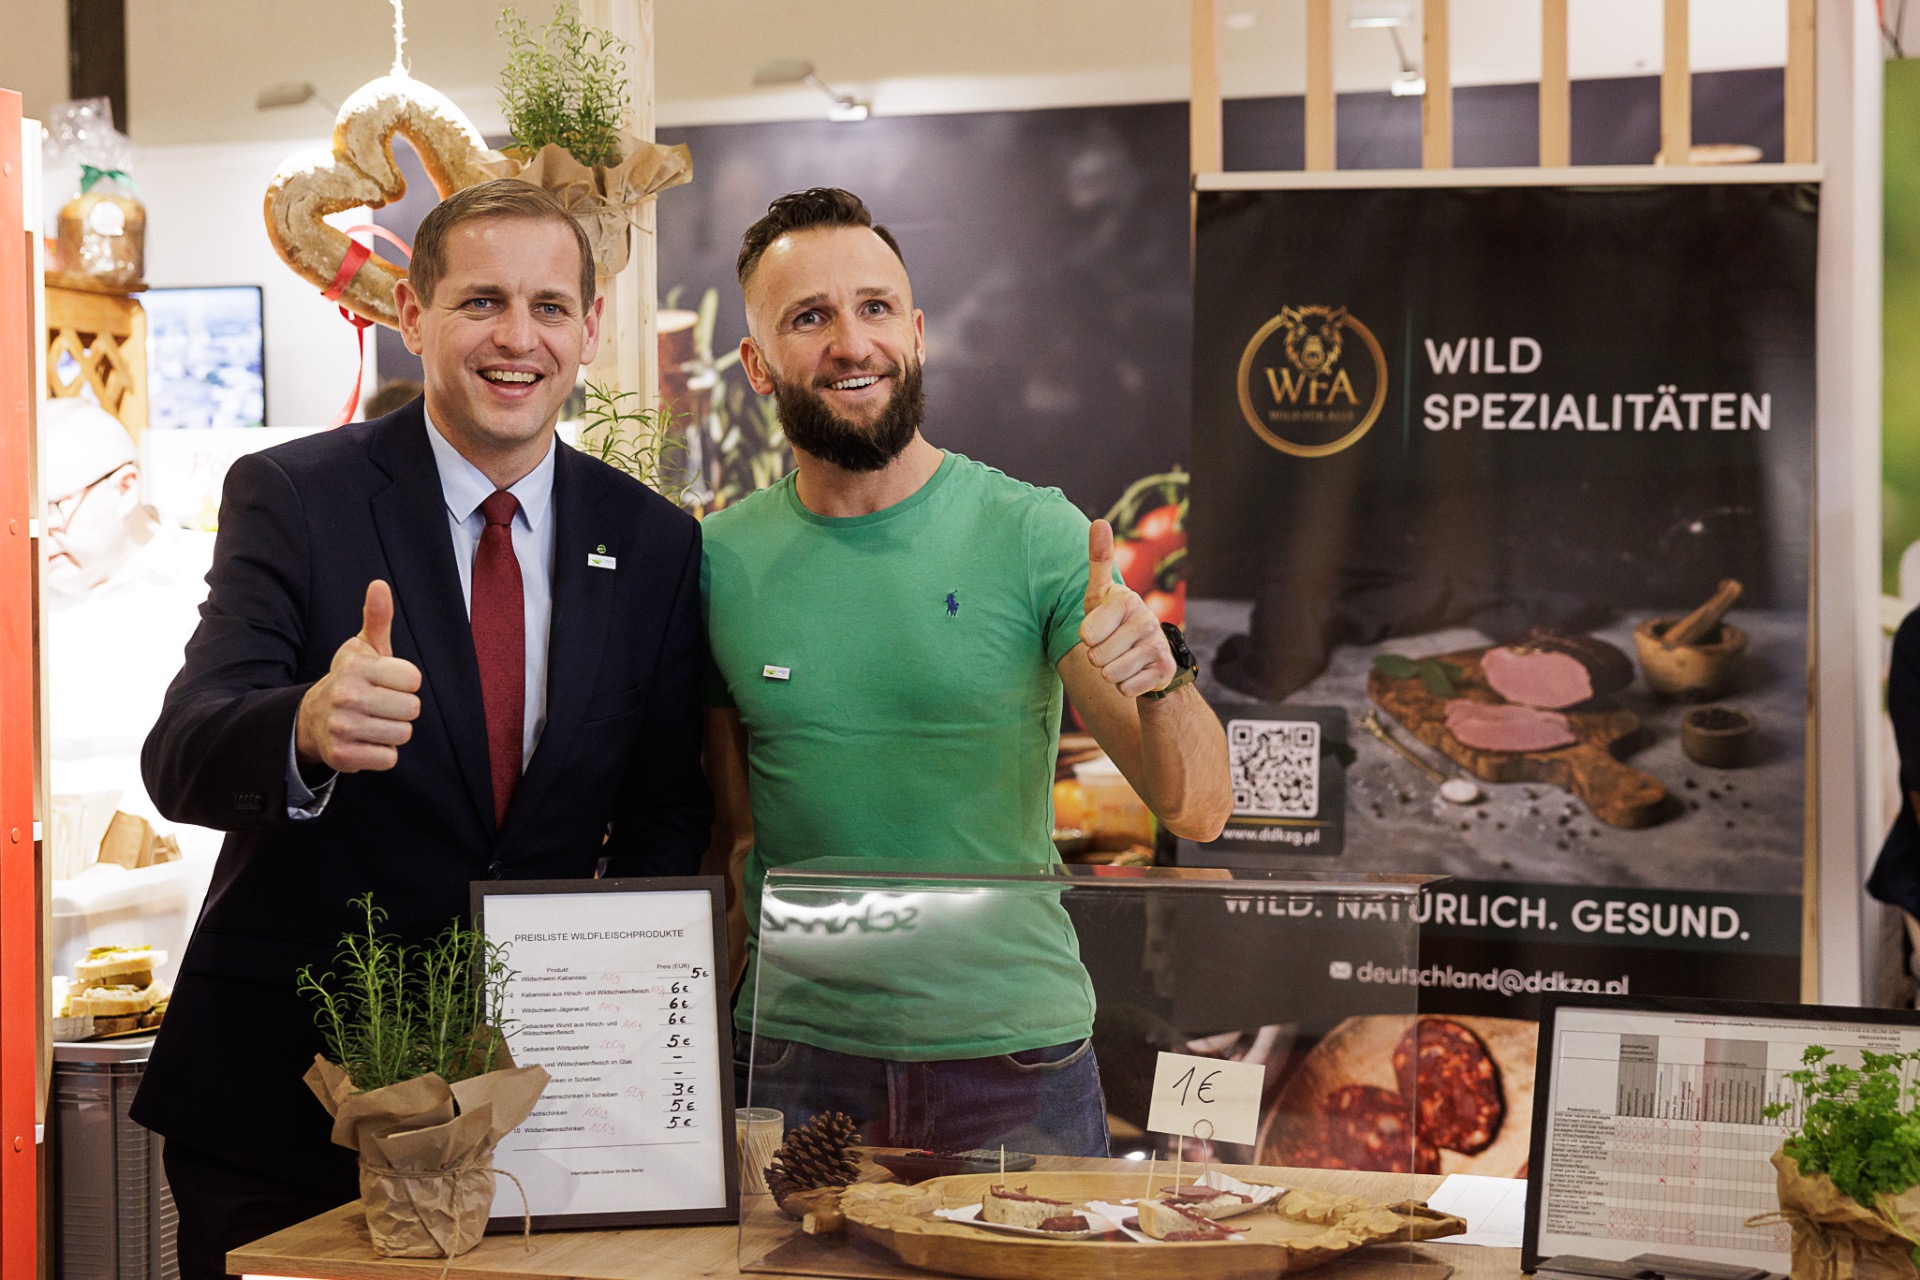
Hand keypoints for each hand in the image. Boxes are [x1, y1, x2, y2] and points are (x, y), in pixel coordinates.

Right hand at [295, 580, 422, 772]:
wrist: (314, 718)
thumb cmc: (351, 679)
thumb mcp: (363, 648)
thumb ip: (377, 618)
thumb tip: (379, 585)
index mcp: (357, 668)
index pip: (414, 680)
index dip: (405, 683)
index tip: (386, 682)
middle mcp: (347, 696)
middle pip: (412, 709)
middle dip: (401, 709)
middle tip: (380, 704)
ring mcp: (342, 727)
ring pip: (402, 734)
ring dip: (393, 731)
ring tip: (373, 722)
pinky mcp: (342, 756)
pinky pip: (389, 758)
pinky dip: (382, 753)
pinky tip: (365, 741)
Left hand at [1080, 519, 1177, 697]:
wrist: (1149, 655)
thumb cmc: (1115, 620)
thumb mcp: (1101, 593)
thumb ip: (1099, 559)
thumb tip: (1099, 521)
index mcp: (1126, 599)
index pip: (1086, 634)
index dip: (1087, 637)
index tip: (1098, 629)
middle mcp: (1147, 619)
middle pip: (1096, 657)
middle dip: (1097, 657)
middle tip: (1111, 646)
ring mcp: (1157, 646)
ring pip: (1109, 675)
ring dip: (1110, 672)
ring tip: (1122, 658)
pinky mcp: (1163, 671)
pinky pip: (1125, 689)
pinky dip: (1124, 686)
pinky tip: (1135, 673)